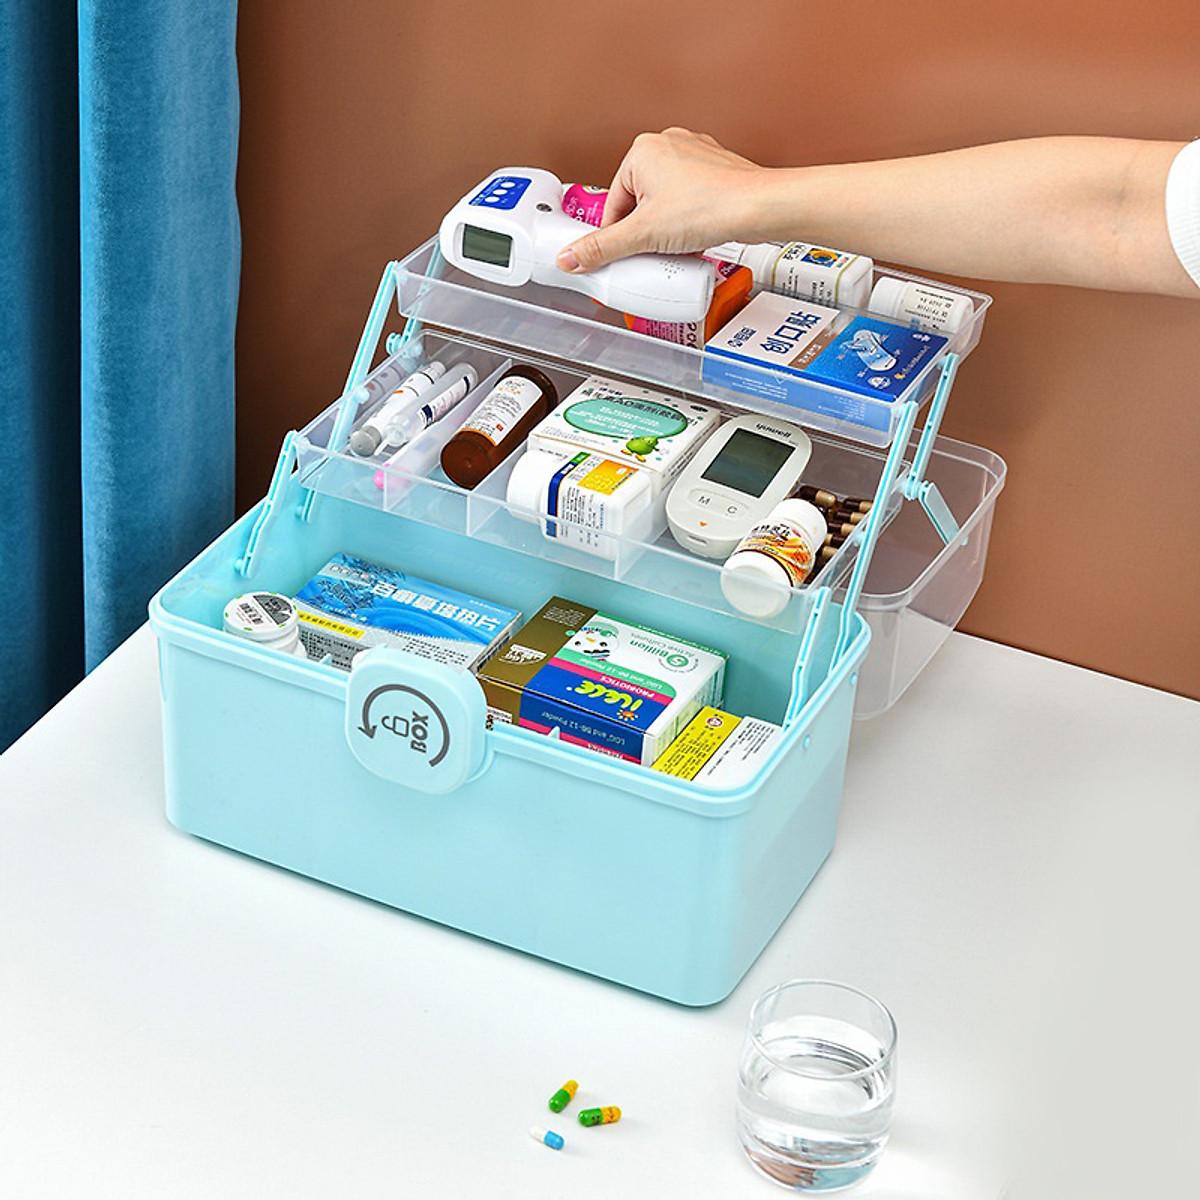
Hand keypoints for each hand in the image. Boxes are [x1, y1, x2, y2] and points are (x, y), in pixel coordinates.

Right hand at [557, 127, 766, 272]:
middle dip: (644, 232)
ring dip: (666, 228)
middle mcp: (668, 145)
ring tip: (678, 244)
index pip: (613, 203)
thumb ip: (603, 248)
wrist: (759, 208)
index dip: (616, 236)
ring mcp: (694, 155)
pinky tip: (695, 236)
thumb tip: (570, 258)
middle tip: (653, 252)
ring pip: (664, 202)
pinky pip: (688, 199)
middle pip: (639, 203)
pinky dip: (687, 220)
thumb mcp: (644, 235)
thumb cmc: (711, 207)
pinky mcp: (715, 170)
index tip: (621, 255)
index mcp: (642, 151)